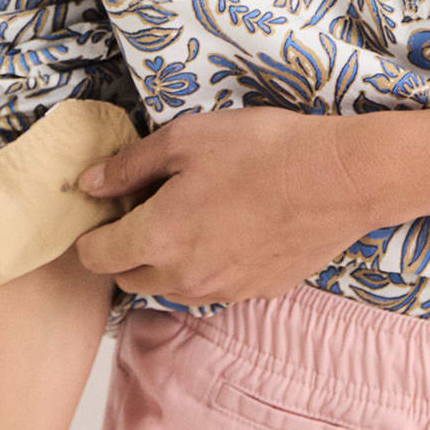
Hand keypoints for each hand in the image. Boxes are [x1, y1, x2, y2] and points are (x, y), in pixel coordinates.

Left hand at [69, 107, 377, 305]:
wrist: (339, 179)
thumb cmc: (261, 150)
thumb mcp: (185, 139)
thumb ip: (129, 165)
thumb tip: (89, 184)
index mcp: (157, 238)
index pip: (96, 256)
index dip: (94, 231)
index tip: (111, 206)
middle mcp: (183, 277)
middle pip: (129, 278)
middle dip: (128, 247)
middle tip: (153, 204)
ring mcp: (223, 290)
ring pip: (172, 286)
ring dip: (169, 260)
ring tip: (196, 214)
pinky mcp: (258, 291)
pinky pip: (216, 286)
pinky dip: (211, 264)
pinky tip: (236, 227)